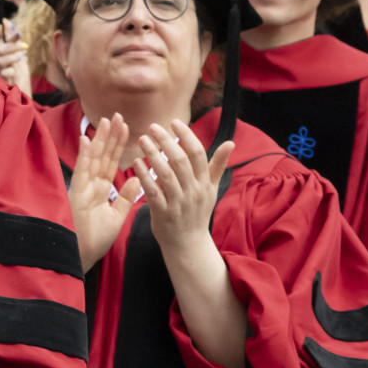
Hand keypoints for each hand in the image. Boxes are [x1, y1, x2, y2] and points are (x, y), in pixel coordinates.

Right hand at [0, 35, 29, 89]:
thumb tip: (6, 21)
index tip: (19, 33)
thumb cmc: (9, 65)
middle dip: (12, 47)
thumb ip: (10, 38)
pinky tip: (14, 72)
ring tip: (20, 58)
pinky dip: (10, 71)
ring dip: (12, 58)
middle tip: (24, 46)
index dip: (11, 37)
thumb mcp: (12, 51)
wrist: (8, 83)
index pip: (4, 41)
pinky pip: (4, 73)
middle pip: (0, 50)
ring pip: (0, 61)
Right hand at [68, 114, 141, 270]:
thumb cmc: (95, 241)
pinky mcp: (76, 194)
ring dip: (99, 140)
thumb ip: (126, 197)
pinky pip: (81, 172)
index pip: (111, 163)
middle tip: (118, 116)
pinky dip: (84, 156)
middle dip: (110, 136)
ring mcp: (82, 188)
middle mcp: (91, 185)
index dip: (118, 145)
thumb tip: (137, 177)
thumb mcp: (116, 217)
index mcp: (100, 190)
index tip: (127, 128)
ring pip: (92, 159)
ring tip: (106, 120)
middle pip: (102, 156)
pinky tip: (86, 140)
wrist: (82, 258)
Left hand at [131, 120, 236, 258]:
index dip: (186, 135)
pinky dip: (144, 176)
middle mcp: (193, 192)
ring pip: (165, 174)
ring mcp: (178, 203)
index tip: (173, 122)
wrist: (189, 245)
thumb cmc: (198, 213)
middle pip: (180, 161)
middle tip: (152, 127)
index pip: (198, 153)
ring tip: (142, 139)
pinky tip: (136, 162)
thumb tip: (230, 142)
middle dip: (165, 141)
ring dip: (153, 154)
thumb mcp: (211, 189)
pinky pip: (152, 191)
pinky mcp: (163, 214)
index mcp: (205, 183)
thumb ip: (217, 165)